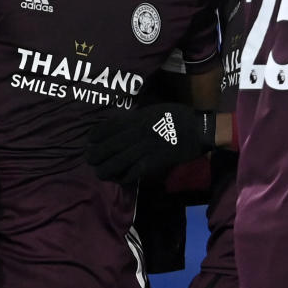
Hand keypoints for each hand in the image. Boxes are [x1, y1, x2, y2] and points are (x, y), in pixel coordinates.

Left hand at [86, 103, 214, 183]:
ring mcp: (144, 149)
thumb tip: (122, 122)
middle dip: (95, 155)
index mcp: (136, 118)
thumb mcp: (153, 109)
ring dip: (105, 169)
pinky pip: (132, 172)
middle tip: (89, 159)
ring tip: (100, 172)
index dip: (95, 136)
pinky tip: (119, 178)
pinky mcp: (153, 163)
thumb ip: (136, 116)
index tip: (89, 141)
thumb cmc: (177, 115)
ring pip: (116, 162)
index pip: (108, 127)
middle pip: (108, 146)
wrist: (198, 129)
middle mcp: (136, 133)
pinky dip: (124, 177)